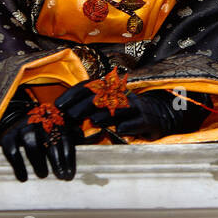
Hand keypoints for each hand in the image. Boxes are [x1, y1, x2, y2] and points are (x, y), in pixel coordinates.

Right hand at [0, 96, 81, 181]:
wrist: (18, 118)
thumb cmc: (46, 130)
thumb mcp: (61, 128)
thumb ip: (75, 135)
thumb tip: (94, 137)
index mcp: (56, 121)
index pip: (65, 138)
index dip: (68, 157)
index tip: (70, 174)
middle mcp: (40, 122)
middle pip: (50, 140)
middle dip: (57, 160)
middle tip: (61, 176)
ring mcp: (23, 128)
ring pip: (31, 142)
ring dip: (38, 160)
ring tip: (43, 175)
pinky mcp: (8, 136)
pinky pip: (12, 150)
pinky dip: (18, 164)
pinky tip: (23, 178)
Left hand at [56, 82, 208, 140]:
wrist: (160, 115)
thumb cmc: (126, 114)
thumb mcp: (107, 108)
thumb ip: (88, 110)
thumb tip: (61, 118)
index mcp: (110, 91)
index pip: (88, 87)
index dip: (72, 95)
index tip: (58, 105)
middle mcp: (122, 96)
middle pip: (102, 96)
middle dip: (85, 104)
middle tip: (70, 115)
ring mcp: (136, 107)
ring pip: (121, 108)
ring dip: (107, 114)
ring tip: (93, 121)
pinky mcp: (148, 120)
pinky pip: (138, 121)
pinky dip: (129, 125)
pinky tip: (120, 130)